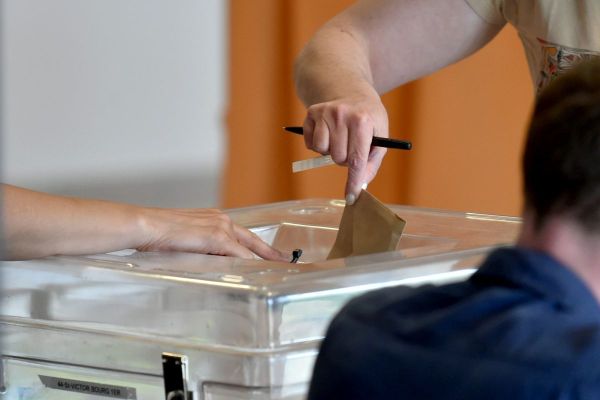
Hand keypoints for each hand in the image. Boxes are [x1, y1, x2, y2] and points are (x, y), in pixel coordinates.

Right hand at [136, 207, 287, 260]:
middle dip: (269, 251)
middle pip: (251, 239)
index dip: (257, 245)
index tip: (268, 253)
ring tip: (275, 270)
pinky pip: (239, 253)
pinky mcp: (216, 237)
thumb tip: (209, 263)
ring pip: (247, 247)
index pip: (241, 235)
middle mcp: (220, 219)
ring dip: (261, 260)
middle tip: (284, 260)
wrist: (146, 225)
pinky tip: (258, 271)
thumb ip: (200, 249)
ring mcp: (219, 227)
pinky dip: (249, 262)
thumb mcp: (185, 241)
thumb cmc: (157, 234)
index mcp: (213, 219)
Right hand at [302, 95, 388, 203]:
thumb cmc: (369, 119)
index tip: (351, 198)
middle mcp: (342, 114)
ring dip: (331, 151)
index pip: (356, 159)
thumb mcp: (380, 135)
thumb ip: (372, 162)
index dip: (353, 181)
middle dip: (345, 159)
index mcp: (362, 120)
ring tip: (339, 139)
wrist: (352, 91)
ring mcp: (324, 112)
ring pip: (322, 151)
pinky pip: (311, 144)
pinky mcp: (311, 112)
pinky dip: (318, 144)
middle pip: (338, 158)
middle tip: (351, 146)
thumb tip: (360, 185)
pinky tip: (328, 133)